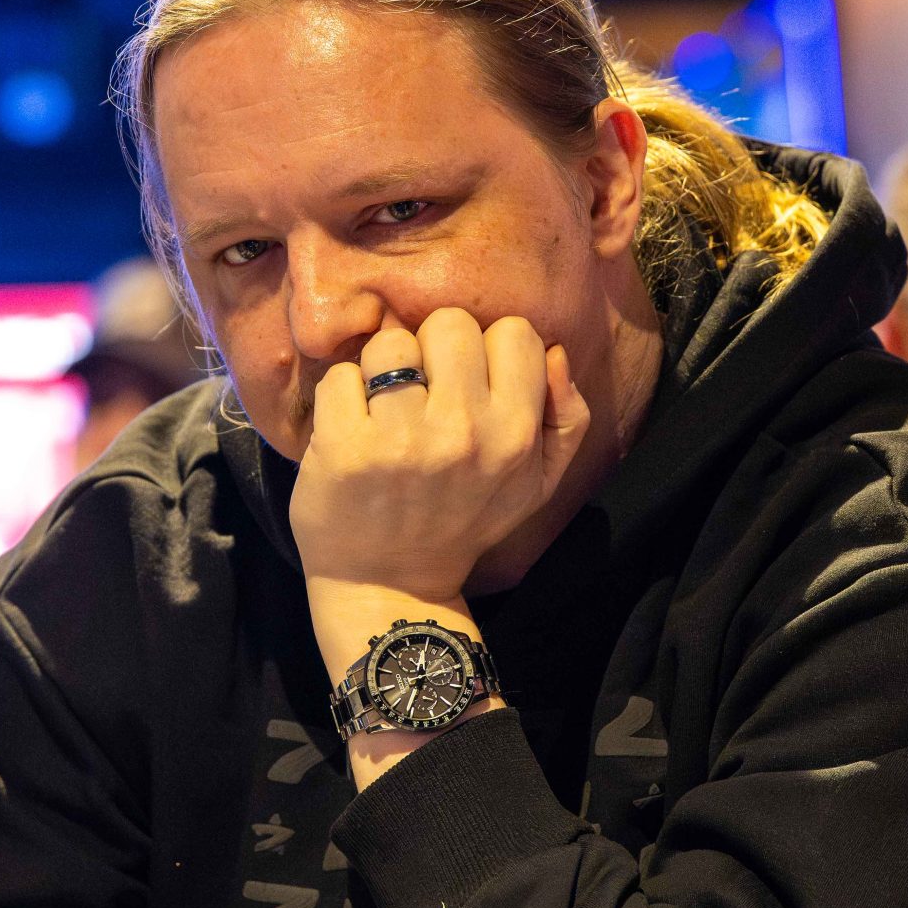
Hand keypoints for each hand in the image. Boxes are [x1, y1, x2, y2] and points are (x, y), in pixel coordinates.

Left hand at [290, 308, 587, 605]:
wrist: (388, 585)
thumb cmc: (463, 522)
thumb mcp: (536, 483)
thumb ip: (565, 417)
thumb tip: (557, 352)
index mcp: (515, 436)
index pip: (515, 333)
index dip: (489, 349)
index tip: (469, 382)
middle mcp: (463, 433)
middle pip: (450, 323)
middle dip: (433, 349)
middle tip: (422, 392)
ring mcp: (400, 440)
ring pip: (390, 343)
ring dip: (382, 370)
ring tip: (384, 410)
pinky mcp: (344, 447)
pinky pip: (341, 375)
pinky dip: (341, 396)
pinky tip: (352, 429)